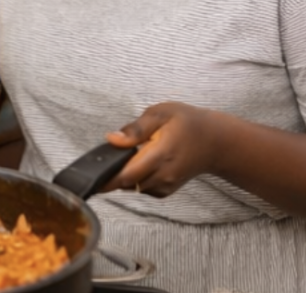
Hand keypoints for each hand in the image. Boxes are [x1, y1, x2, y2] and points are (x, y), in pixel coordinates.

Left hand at [103, 101, 224, 197]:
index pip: (126, 174)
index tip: (91, 171)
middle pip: (126, 183)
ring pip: (133, 187)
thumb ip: (135, 128)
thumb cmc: (187, 123)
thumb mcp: (161, 114)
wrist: (214, 142)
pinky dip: (136, 180)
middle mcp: (163, 175)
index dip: (106, 176)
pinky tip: (140, 164)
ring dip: (124, 175)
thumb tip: (112, 139)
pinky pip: (142, 189)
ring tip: (128, 156)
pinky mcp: (166, 191)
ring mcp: (166, 186)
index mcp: (160, 154)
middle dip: (112, 173)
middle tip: (109, 156)